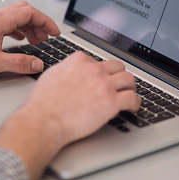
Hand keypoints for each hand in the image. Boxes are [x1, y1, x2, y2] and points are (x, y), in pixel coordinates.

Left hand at [0, 1, 59, 77]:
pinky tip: (16, 41)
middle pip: (23, 11)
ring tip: (36, 40)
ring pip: (14, 17)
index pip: (30, 13)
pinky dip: (16, 30)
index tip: (55, 32)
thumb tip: (37, 64)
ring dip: (28, 27)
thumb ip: (17, 63)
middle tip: (47, 36)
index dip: (46, 21)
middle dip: (39, 23)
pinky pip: (5, 24)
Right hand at [21, 52, 139, 150]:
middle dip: (119, 76)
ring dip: (130, 87)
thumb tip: (71, 71)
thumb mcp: (52, 74)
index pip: (99, 61)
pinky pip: (133, 98)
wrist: (44, 119)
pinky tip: (132, 107)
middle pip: (118, 67)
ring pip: (129, 79)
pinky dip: (135, 103)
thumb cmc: (43, 102)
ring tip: (128, 94)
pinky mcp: (111, 102)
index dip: (101, 72)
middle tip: (119, 85)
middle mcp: (94, 69)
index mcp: (79, 60)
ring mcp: (104, 84)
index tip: (102, 79)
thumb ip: (67, 69)